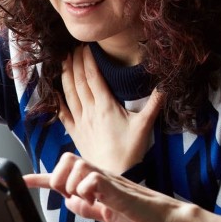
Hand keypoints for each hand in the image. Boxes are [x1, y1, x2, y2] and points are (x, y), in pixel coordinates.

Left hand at [24, 153, 185, 221]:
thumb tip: (70, 203)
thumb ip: (88, 207)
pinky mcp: (120, 190)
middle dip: (58, 178)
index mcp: (99, 182)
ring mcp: (111, 181)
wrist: (169, 219)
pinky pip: (94, 181)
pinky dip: (86, 190)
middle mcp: (103, 176)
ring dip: (71, 184)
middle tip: (69, 196)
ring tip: (85, 198)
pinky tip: (95, 199)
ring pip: (77, 166)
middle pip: (67, 159)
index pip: (66, 173)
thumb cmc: (143, 215)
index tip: (23, 180)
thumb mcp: (107, 214)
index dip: (41, 177)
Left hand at [58, 45, 164, 173]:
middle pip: (79, 82)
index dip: (88, 60)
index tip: (85, 47)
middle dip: (75, 63)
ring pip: (69, 94)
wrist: (115, 174)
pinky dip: (58, 101)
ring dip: (65, 76)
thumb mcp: (145, 125)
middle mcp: (90, 111)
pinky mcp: (75, 133)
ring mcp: (80, 122)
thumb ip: (155, 103)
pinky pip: (63, 114)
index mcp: (105, 106)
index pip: (93, 77)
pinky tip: (54, 92)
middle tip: (73, 48)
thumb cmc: (130, 150)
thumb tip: (166, 86)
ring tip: (63, 61)